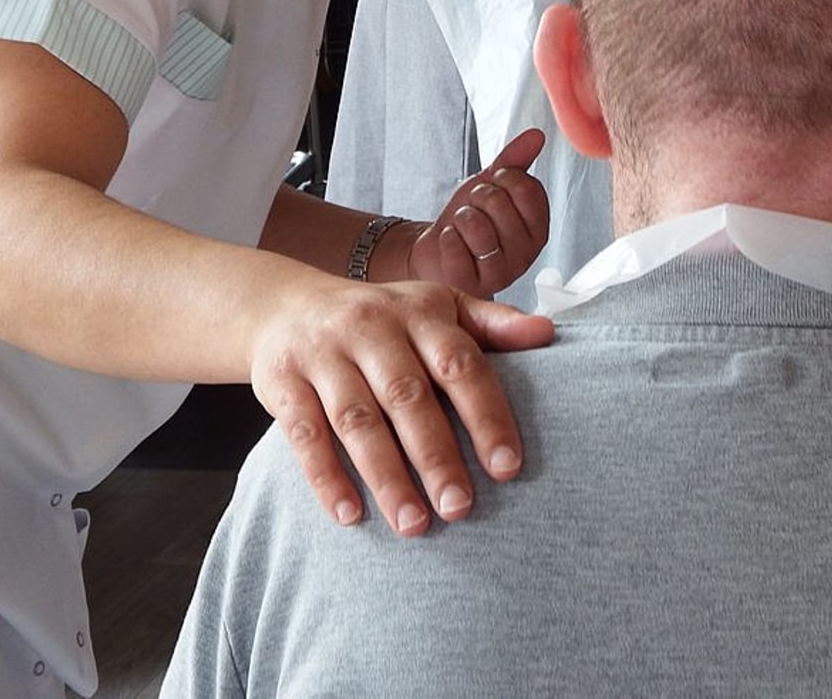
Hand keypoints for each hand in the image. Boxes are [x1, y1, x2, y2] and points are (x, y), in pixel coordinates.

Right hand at [250, 278, 553, 535]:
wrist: (286, 305)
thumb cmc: (383, 316)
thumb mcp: (438, 306)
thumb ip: (492, 323)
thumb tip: (548, 333)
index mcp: (420, 312)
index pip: (460, 364)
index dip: (485, 415)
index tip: (508, 467)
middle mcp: (372, 328)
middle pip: (408, 397)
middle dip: (436, 456)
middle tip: (460, 508)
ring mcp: (324, 353)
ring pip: (357, 420)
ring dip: (386, 476)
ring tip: (414, 525)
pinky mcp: (283, 381)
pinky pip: (304, 433)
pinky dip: (326, 476)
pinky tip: (350, 516)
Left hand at [408, 127, 549, 295]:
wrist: (438, 251)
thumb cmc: (469, 221)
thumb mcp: (491, 185)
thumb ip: (515, 161)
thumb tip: (536, 136)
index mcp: (538, 228)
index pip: (528, 188)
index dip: (504, 178)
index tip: (494, 186)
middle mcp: (526, 253)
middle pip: (499, 203)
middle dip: (477, 198)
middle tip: (473, 210)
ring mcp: (501, 272)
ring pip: (478, 226)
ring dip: (460, 218)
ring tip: (462, 227)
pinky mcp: (474, 284)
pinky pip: (456, 246)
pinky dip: (446, 238)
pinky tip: (451, 244)